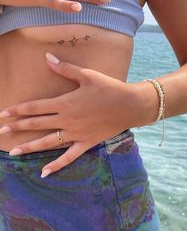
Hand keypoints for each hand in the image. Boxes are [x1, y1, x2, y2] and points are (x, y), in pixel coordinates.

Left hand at [0, 53, 145, 177]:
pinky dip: (57, 165)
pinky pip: (69, 156)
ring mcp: (76, 134)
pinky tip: (44, 173)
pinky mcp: (86, 143)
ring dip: (30, 147)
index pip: (36, 107)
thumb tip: (46, 57)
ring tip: (13, 152)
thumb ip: (65, 68)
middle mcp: (67, 120)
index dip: (18, 110)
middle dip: (17, 127)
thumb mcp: (87, 75)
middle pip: (37, 124)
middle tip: (1, 131)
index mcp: (65, 102)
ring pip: (48, 142)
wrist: (130, 105)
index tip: (3, 114)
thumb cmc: (109, 88)